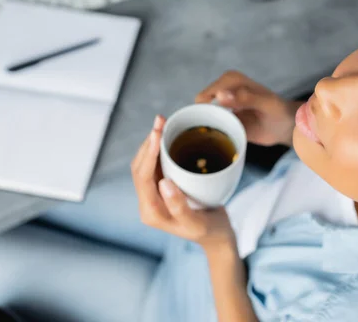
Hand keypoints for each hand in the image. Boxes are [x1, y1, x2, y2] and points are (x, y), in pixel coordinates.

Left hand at [130, 116, 235, 250]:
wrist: (217, 236)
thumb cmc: (209, 231)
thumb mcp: (196, 222)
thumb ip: (178, 206)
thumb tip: (163, 183)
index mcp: (151, 211)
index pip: (143, 177)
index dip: (148, 153)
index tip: (157, 133)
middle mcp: (148, 202)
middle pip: (140, 167)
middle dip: (148, 143)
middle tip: (160, 121)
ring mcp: (155, 195)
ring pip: (146, 163)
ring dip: (152, 143)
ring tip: (162, 123)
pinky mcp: (164, 188)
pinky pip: (157, 165)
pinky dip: (161, 149)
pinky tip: (169, 137)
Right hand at [196, 71, 301, 146]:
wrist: (287, 127)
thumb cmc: (279, 111)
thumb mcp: (266, 104)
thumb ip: (245, 98)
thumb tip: (219, 95)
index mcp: (229, 81)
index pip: (204, 97)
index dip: (205, 113)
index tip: (219, 128)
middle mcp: (222, 92)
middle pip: (199, 110)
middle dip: (204, 124)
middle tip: (222, 137)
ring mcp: (222, 107)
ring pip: (202, 119)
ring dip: (207, 131)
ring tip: (221, 140)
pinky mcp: (224, 120)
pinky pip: (210, 128)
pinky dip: (213, 136)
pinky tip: (222, 143)